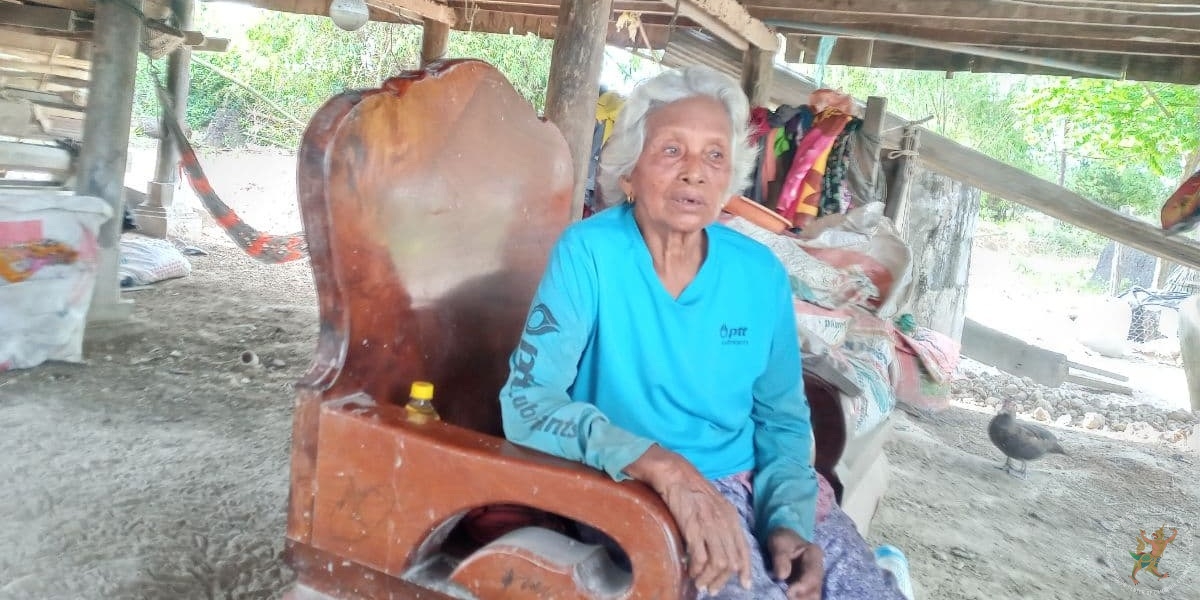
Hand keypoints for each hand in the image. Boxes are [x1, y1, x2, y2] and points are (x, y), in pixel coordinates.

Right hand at [625, 445, 750, 594]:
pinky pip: (700, 557)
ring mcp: (710, 525)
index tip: (744, 584)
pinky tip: (690, 571)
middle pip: (732, 561)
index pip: (744, 549)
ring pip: (719, 563)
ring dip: (708, 578)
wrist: (674, 471)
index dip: (746, 569)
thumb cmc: (689, 487)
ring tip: (699, 584)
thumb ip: (720, 522)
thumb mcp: (713, 504)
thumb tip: (718, 546)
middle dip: (722, 580)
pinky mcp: (693, 527)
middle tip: (710, 588)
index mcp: (731, 517)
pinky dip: (696, 569)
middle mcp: (724, 522)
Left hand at [768, 528, 822, 599]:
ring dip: (801, 599)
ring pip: (813, 596)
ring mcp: (814, 579)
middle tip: (786, 597)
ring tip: (785, 598)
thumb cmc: (781, 540)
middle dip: (802, 597)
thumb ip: (780, 557)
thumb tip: (781, 576)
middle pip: (816, 589)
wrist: (783, 540)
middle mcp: (818, 569)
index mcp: (814, 554)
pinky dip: (798, 599)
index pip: (812, 574)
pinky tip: (787, 598)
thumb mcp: (778, 543)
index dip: (802, 586)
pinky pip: (807, 597)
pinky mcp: (808, 587)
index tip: (788, 592)